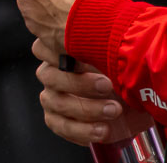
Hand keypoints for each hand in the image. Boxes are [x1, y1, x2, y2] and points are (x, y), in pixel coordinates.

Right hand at [32, 39, 154, 146]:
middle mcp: (51, 72)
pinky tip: (100, 130)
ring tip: (113, 111)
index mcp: (59, 50)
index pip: (44, 47)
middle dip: (81, 84)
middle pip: (50, 76)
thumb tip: (112, 37)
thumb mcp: (112, 51)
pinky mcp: (55, 117)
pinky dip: (80, 130)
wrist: (123, 96)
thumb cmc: (116, 68)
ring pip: (56, 103)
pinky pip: (58, 125)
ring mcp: (51, 95)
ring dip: (86, 110)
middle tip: (108, 86)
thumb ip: (103, 44)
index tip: (86, 56)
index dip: (60, 51)